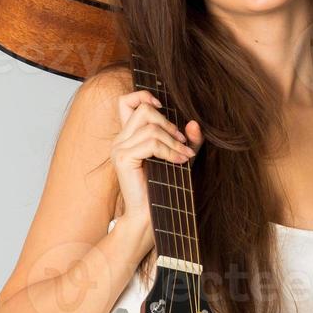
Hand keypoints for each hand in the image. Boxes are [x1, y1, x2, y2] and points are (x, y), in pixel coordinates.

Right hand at [112, 89, 203, 246]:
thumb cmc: (164, 189)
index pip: (125, 101)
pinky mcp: (124, 159)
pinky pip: (150, 143)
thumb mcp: (180, 158)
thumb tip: (193, 123)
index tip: (163, 108)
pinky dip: (169, 150)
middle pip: (143, 110)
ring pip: (150, 127)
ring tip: (184, 156)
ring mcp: (119, 149)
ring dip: (173, 140)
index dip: (143, 96)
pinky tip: (179, 162)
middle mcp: (120, 140)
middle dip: (168, 123)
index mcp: (128, 136)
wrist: (150, 217)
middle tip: (183, 142)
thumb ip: (188, 141)